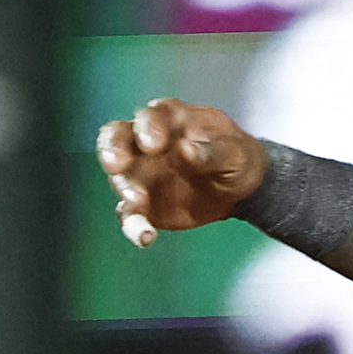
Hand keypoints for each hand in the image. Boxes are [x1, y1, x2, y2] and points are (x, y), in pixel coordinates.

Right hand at [97, 99, 267, 247]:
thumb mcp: (234, 153)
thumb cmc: (236, 158)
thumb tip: (187, 149)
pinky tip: (146, 237)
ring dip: (125, 189)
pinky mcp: (142, 203)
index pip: (149, 116)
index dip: (146, 127)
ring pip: (118, 176)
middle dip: (112, 148)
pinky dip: (133, 225)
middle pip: (116, 136)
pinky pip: (129, 214)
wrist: (240, 189)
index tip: (153, 144)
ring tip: (140, 203)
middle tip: (116, 165)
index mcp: (170, 120)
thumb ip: (212, 150)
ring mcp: (141, 172)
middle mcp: (146, 142)